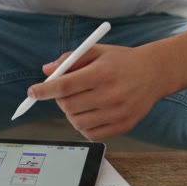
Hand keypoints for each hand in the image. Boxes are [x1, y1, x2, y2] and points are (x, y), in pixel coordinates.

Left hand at [28, 44, 163, 140]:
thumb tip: (46, 71)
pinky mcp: (124, 126)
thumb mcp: (97, 51)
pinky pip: (92, 134)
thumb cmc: (122, 61)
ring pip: (77, 122)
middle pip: (68, 106)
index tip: (32, 92)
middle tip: (64, 93)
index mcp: (102, 73)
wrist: (155, 73)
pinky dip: (83, 126)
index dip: (44, 90)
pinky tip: (89, 113)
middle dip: (59, 100)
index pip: (64, 86)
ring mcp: (118, 113)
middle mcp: (111, 94)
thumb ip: (70, 59)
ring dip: (70, 113)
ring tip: (79, 102)